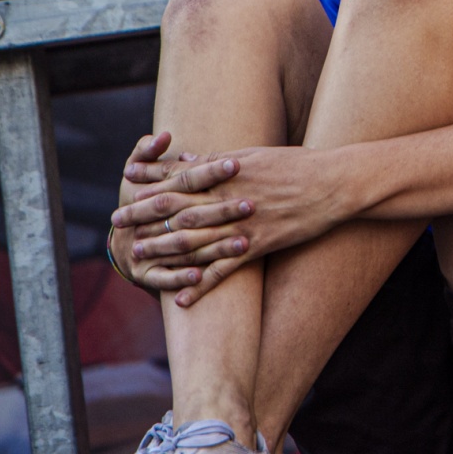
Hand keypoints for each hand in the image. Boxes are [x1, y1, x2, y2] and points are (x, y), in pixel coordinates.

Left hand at [113, 143, 352, 306]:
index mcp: (229, 174)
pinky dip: (202, 285)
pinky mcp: (259, 246)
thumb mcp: (259, 156)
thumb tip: (192, 160)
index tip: (127, 188)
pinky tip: (182, 297)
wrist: (335, 184)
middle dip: (144, 217)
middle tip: (117, 224)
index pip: (180, 179)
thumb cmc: (300, 165)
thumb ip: (222, 161)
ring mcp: (243, 225)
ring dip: (163, 250)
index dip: (151, 184)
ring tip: (138, 257)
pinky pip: (224, 270)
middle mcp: (230, 200)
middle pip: (177, 210)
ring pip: (194, 242)